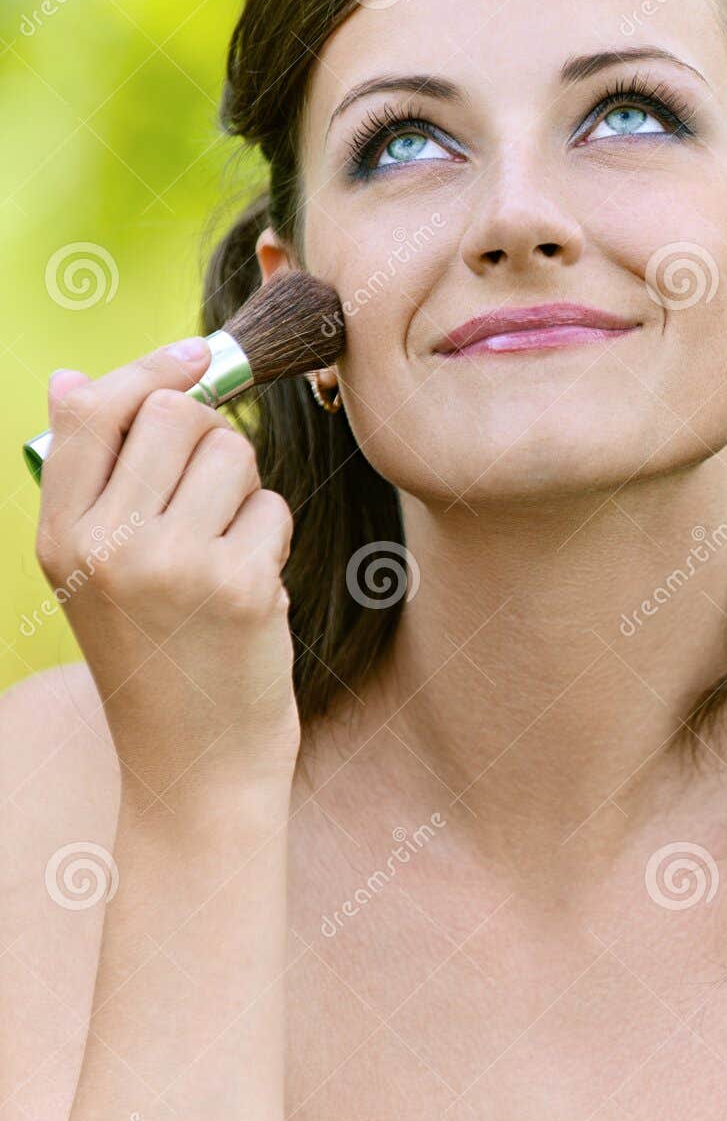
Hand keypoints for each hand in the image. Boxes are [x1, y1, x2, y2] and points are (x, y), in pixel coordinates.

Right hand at [34, 340, 299, 804]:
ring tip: (225, 551)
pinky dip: (271, 539)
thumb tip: (73, 376)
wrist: (194, 767)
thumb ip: (90, 479)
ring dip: (244, 490)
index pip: (94, 410)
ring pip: (233, 452)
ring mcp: (174, 565)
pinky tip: (250, 590)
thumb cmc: (154, 657)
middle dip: (210, 436)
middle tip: (212, 494)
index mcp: (59, 538)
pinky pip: (273, 507)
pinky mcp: (240, 586)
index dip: (151, 368)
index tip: (197, 352)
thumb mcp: (93, 574)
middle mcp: (106, 547)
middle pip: (176, 414)